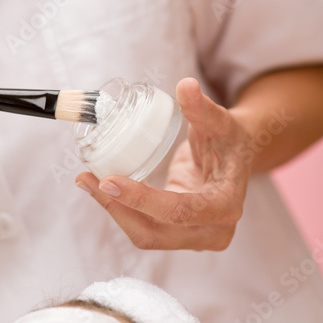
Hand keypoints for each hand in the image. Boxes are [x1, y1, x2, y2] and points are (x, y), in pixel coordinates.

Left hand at [74, 78, 252, 250]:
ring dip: (113, 211)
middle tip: (89, 180)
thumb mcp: (220, 121)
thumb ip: (201, 107)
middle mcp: (212, 231)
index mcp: (226, 206)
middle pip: (155, 233)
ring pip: (144, 235)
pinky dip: (119, 210)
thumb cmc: (229, 139)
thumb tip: (186, 86)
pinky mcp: (177, 233)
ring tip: (87, 181)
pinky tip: (99, 188)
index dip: (142, 200)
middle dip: (118, 209)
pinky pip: (143, 228)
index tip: (109, 180)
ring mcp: (194, 237)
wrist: (236, 157)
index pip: (179, 211)